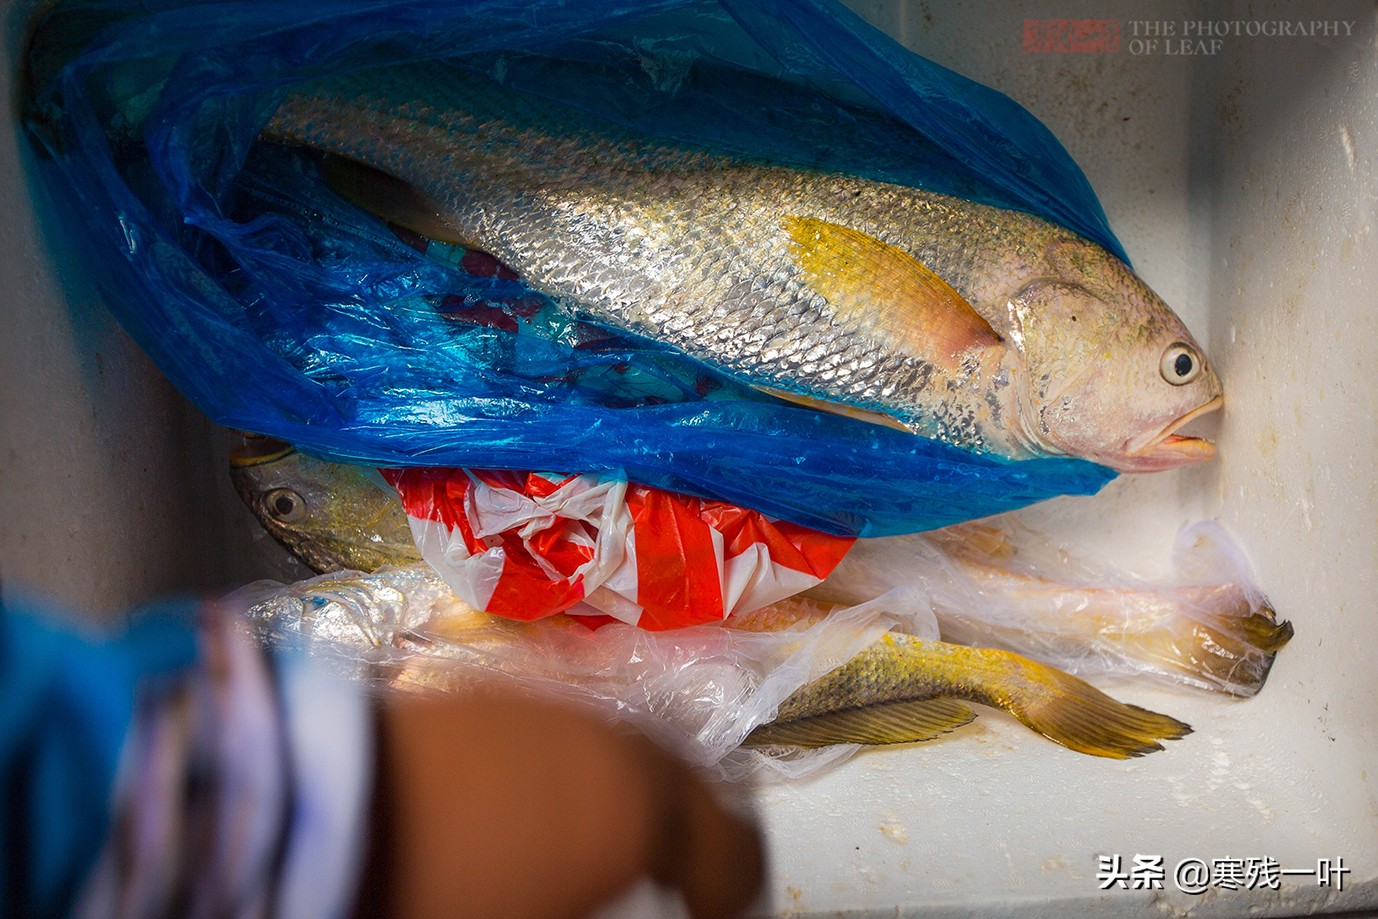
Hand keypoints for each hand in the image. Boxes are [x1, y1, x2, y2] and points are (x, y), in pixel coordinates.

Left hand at [358, 691, 764, 918]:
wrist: (323, 797)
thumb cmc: (442, 885)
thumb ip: (604, 897)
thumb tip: (616, 887)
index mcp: (642, 808)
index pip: (730, 849)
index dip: (734, 885)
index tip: (722, 909)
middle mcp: (615, 742)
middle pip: (687, 782)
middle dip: (696, 830)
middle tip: (688, 872)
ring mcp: (558, 707)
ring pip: (629, 747)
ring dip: (637, 790)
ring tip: (614, 836)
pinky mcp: (503, 689)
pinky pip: (573, 730)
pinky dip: (583, 767)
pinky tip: (549, 798)